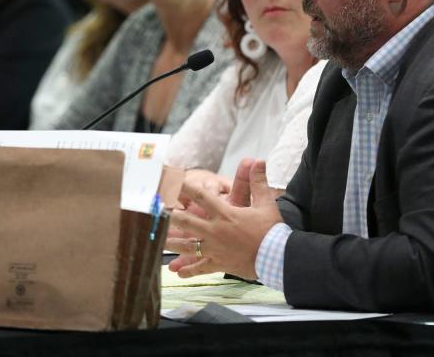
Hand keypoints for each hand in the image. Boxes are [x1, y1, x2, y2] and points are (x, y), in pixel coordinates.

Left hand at [165, 159, 281, 279]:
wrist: (278, 258)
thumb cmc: (272, 230)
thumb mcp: (266, 203)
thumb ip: (258, 182)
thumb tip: (258, 160)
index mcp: (225, 214)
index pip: (201, 197)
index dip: (185, 188)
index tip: (171, 182)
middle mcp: (216, 231)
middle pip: (186, 222)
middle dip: (169, 216)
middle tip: (155, 212)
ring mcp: (215, 249)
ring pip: (188, 246)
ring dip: (172, 244)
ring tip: (157, 240)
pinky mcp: (219, 264)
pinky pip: (200, 267)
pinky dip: (189, 270)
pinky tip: (177, 272)